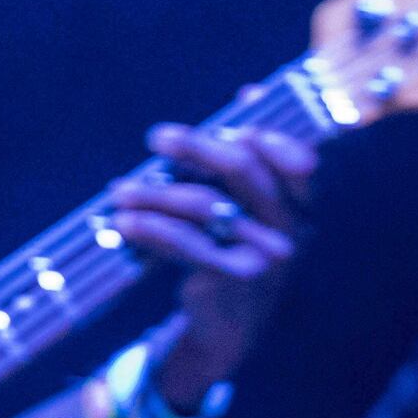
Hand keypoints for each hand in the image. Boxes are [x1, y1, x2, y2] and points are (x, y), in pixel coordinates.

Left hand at [103, 109, 316, 408]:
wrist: (227, 325)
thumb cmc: (231, 248)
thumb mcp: (242, 203)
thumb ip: (244, 154)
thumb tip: (250, 93)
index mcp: (299, 206)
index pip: (298, 161)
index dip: (270, 134)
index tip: (238, 117)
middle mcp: (291, 228)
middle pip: (243, 169)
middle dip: (196, 146)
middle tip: (157, 138)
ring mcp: (267, 255)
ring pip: (203, 204)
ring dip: (153, 191)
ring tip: (119, 191)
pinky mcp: (236, 278)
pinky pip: (186, 242)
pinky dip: (148, 227)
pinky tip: (124, 222)